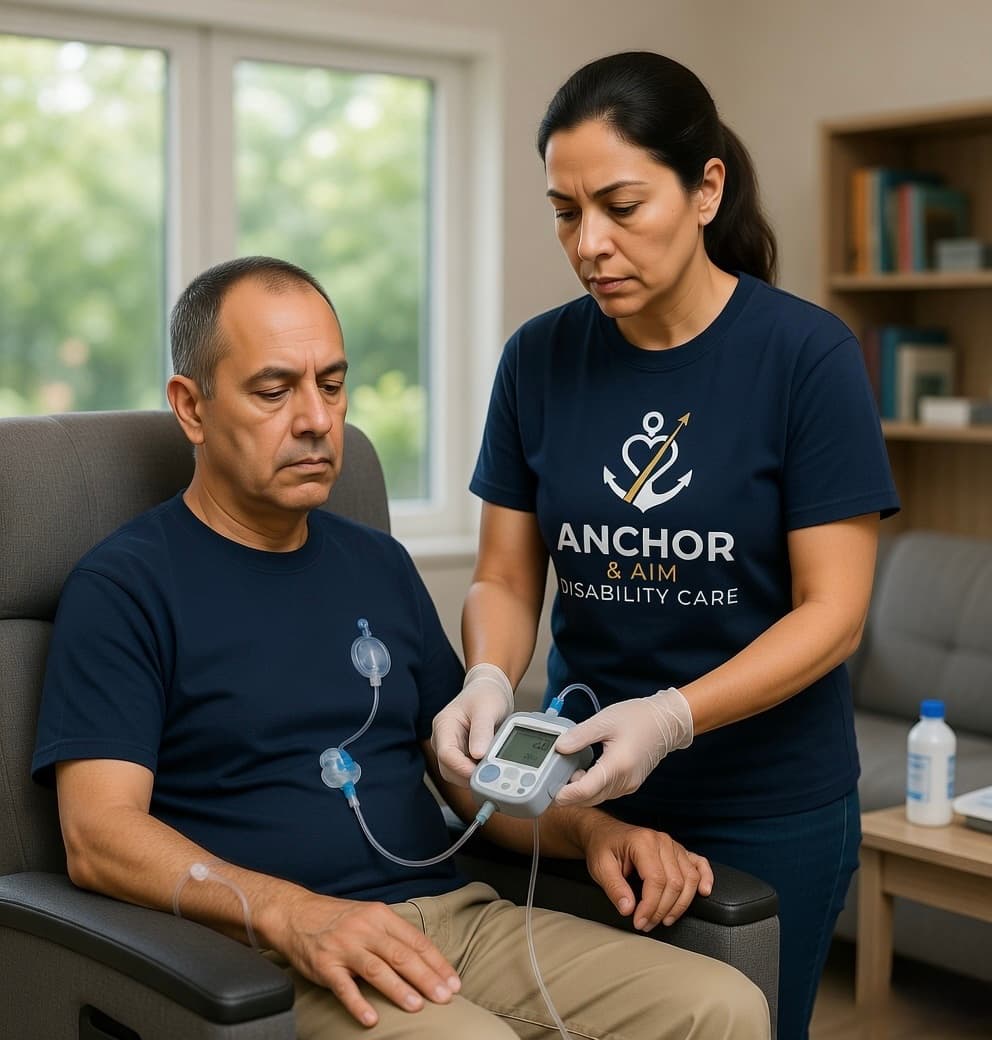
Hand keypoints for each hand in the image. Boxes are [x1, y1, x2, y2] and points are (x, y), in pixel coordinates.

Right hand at [280, 891, 461, 1026]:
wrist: (295, 913)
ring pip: (377, 969)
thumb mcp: (369, 916)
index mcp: (380, 916)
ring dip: (398, 989)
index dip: (437, 962)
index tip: (454, 981)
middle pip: (401, 954)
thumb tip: (426, 959)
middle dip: (426, 978)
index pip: (415, 940)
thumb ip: (393, 935)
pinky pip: (344, 986)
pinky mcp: (325, 965)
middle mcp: (365, 929)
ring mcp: (345, 947)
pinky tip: (371, 1019)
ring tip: (417, 1007)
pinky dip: (358, 1003)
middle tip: (445, 997)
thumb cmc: (338, 919)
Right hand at [431, 663, 513, 784]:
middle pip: (449, 769)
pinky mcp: (462, 755)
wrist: (490, 691)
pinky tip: (493, 768)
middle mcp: (443, 740)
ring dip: (474, 776)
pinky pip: (467, 772)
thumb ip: (482, 731)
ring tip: (495, 770)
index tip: (482, 773)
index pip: (446, 754)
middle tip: (493, 775)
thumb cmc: (485, 695)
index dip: (462, 767)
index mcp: (444, 725)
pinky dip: (479, 773)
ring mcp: (452, 749)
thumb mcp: (487, 708)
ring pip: (457, 774)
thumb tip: (478, 755)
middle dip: (469, 775)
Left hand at [552, 687, 692, 806]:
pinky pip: (604, 792)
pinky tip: (581, 773)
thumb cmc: (639, 718)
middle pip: (589, 798)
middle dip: (567, 794)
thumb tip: (559, 747)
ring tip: (564, 772)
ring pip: (596, 797)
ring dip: (578, 791)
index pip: (586, 790)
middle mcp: (623, 782)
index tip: (548, 792)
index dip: (565, 794)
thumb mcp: (605, 720)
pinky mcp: (628, 784)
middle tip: (549, 781)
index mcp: (617, 766)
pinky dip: (590, 787)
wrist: (667, 722)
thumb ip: (580, 735)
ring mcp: (627, 785)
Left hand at [579, 814, 712, 929]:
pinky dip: (705, 877)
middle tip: (646, 924)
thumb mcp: (600, 867)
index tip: (640, 922)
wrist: (604, 832)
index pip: (656, 880)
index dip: (650, 906)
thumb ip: (614, 888)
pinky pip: (699, 863)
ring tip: (666, 919)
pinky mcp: (678, 850)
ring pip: (689, 878)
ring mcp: (673, 845)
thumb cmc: (603, 848)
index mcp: (643, 842)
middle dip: (662, 910)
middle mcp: (662, 841)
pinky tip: (704, 892)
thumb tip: (629, 909)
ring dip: (681, 904)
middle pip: (675, 883)